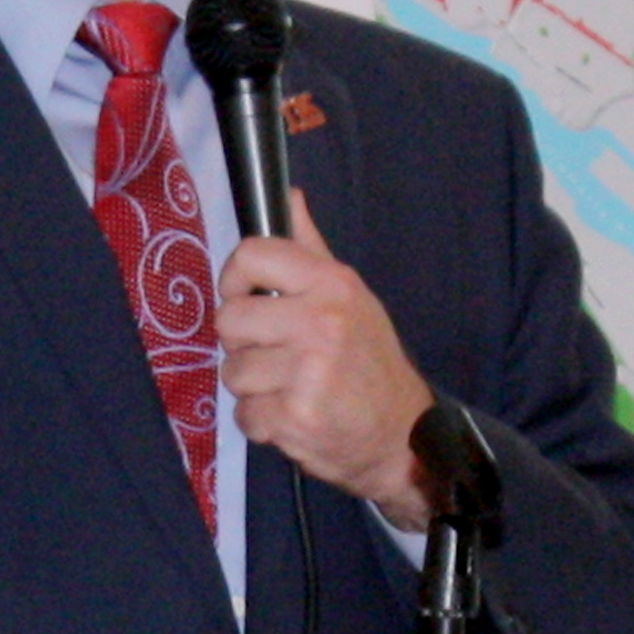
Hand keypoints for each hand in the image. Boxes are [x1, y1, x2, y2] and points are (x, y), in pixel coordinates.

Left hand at [219, 190, 435, 525]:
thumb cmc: (371, 365)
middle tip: (278, 358)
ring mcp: (308, 370)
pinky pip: (245, 415)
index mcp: (332, 284)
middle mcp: (321, 321)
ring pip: (232, 372)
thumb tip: (289, 196)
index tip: (246, 299)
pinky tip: (294, 418)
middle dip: (244, 345)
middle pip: (229, 319)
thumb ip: (310, 251)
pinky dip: (262, 423)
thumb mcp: (351, 298)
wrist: (404, 436)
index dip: (234, 280)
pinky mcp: (295, 416)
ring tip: (291, 390)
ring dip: (254, 388)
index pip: (250, 255)